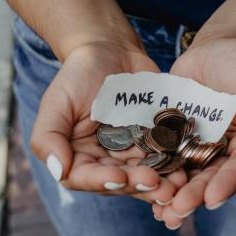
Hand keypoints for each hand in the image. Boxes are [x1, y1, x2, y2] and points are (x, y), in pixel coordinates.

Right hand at [30, 42, 186, 203]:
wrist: (111, 51)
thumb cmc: (78, 75)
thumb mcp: (57, 102)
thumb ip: (48, 137)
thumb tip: (58, 171)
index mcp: (78, 156)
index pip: (85, 178)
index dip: (102, 181)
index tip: (120, 177)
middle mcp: (105, 160)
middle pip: (121, 182)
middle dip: (138, 185)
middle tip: (158, 185)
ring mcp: (132, 153)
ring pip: (146, 175)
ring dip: (162, 183)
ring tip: (177, 184)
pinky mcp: (155, 142)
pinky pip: (166, 157)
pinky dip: (176, 165)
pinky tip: (187, 167)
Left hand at [152, 37, 235, 227]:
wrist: (216, 48)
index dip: (228, 183)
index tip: (213, 198)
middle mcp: (226, 154)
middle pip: (212, 178)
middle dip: (195, 195)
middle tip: (178, 209)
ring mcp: (198, 148)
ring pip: (187, 175)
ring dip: (174, 194)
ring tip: (160, 210)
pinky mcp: (175, 139)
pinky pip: (165, 158)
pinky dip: (156, 173)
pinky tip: (143, 187)